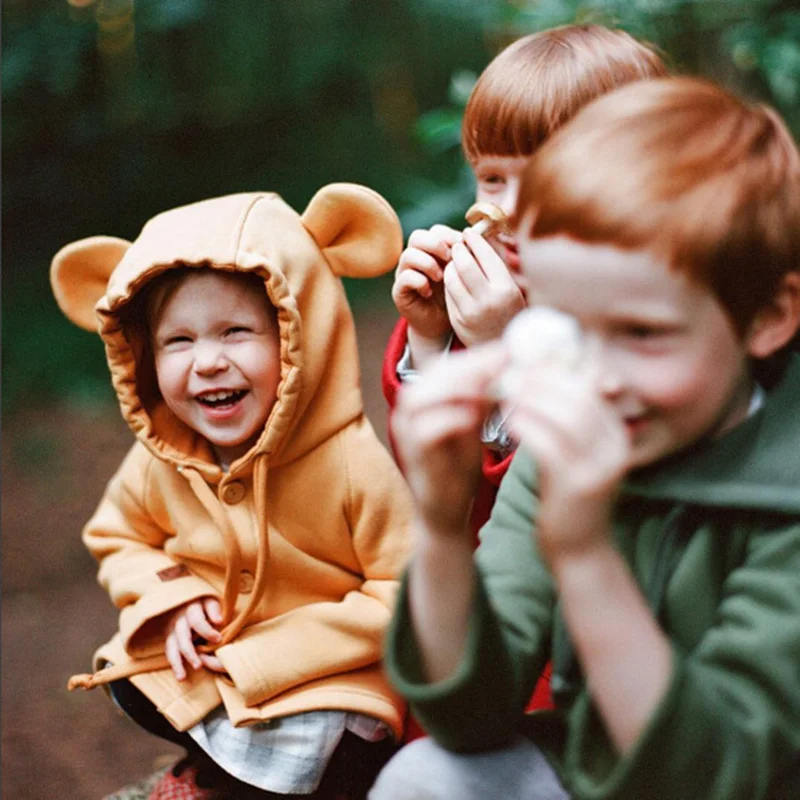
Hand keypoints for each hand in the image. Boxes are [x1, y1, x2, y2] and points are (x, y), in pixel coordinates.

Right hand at [165, 597, 224, 680]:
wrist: (188, 598)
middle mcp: (178, 618)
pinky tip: (180, 676)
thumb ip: (214, 609)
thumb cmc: (205, 601)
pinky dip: (174, 664)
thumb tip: (219, 621)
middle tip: (198, 665)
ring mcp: (172, 628)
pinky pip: (169, 652)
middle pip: (182, 636)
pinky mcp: (169, 637)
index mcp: (191, 607)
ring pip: (172, 646)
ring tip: (182, 677)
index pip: (196, 620)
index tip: (218, 639)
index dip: (206, 631)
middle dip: (189, 652)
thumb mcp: (211, 599)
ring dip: (177, 662)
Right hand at [392, 225, 461, 345]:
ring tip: (441, 277)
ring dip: (427, 263)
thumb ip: (466, 257)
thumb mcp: (463, 274)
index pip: (435, 230)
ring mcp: (404, 273)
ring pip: (408, 255)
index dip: (448, 235)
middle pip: (417, 236)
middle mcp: (415, 258)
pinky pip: (404, 278)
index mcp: (432, 251)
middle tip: (449, 258)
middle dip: (436, 244)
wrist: (441, 324)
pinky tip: (429, 292)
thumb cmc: (454, 296)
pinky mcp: (399, 290)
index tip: (463, 247)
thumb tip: (475, 239)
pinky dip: (419, 282)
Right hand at [392, 343, 505, 537]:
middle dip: (469, 366)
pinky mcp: (411, 455)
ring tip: (490, 386)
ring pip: (420, 397)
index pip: (444, 366)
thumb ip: (482, 395)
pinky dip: (450, 419)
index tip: (508, 350)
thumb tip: (508, 364)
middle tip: (502, 362)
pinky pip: (424, 430)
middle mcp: (407, 411)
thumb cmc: (458, 466)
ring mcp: (405, 433)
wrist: (446, 511)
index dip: (475, 356)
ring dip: (457, 388)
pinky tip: (475, 416)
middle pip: (431, 375)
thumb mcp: (473, 422)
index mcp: (422, 399)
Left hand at [444, 228, 524, 347]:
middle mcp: (488, 300)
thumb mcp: (512, 288)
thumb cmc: (509, 311)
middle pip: (465, 265)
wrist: (502, 344)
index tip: (469, 233)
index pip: (486, 256)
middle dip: (459, 250)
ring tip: (454, 261)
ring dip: (450, 265)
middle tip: (458, 244)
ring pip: (451, 278)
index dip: (475, 241)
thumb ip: (498, 264)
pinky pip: (448, 293)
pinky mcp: (457, 320)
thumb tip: (484, 236)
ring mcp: (471, 312)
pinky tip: (452, 277)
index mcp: (506, 289)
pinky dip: (448, 281)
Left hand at [504, 364, 629, 560]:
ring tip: (505, 390)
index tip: (529, 361)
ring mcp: (600, 466)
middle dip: (543, 380)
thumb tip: (542, 378)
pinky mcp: (578, 485)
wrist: (580, 550)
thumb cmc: (570, 496)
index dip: (559, 370)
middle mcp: (616, 447)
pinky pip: (549, 444)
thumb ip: (570, 421)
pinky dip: (527, 426)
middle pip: (580, 397)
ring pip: (566, 417)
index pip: (591, 388)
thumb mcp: (578, 454)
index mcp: (618, 435)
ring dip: (532, 399)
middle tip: (512, 371)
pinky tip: (507, 419)